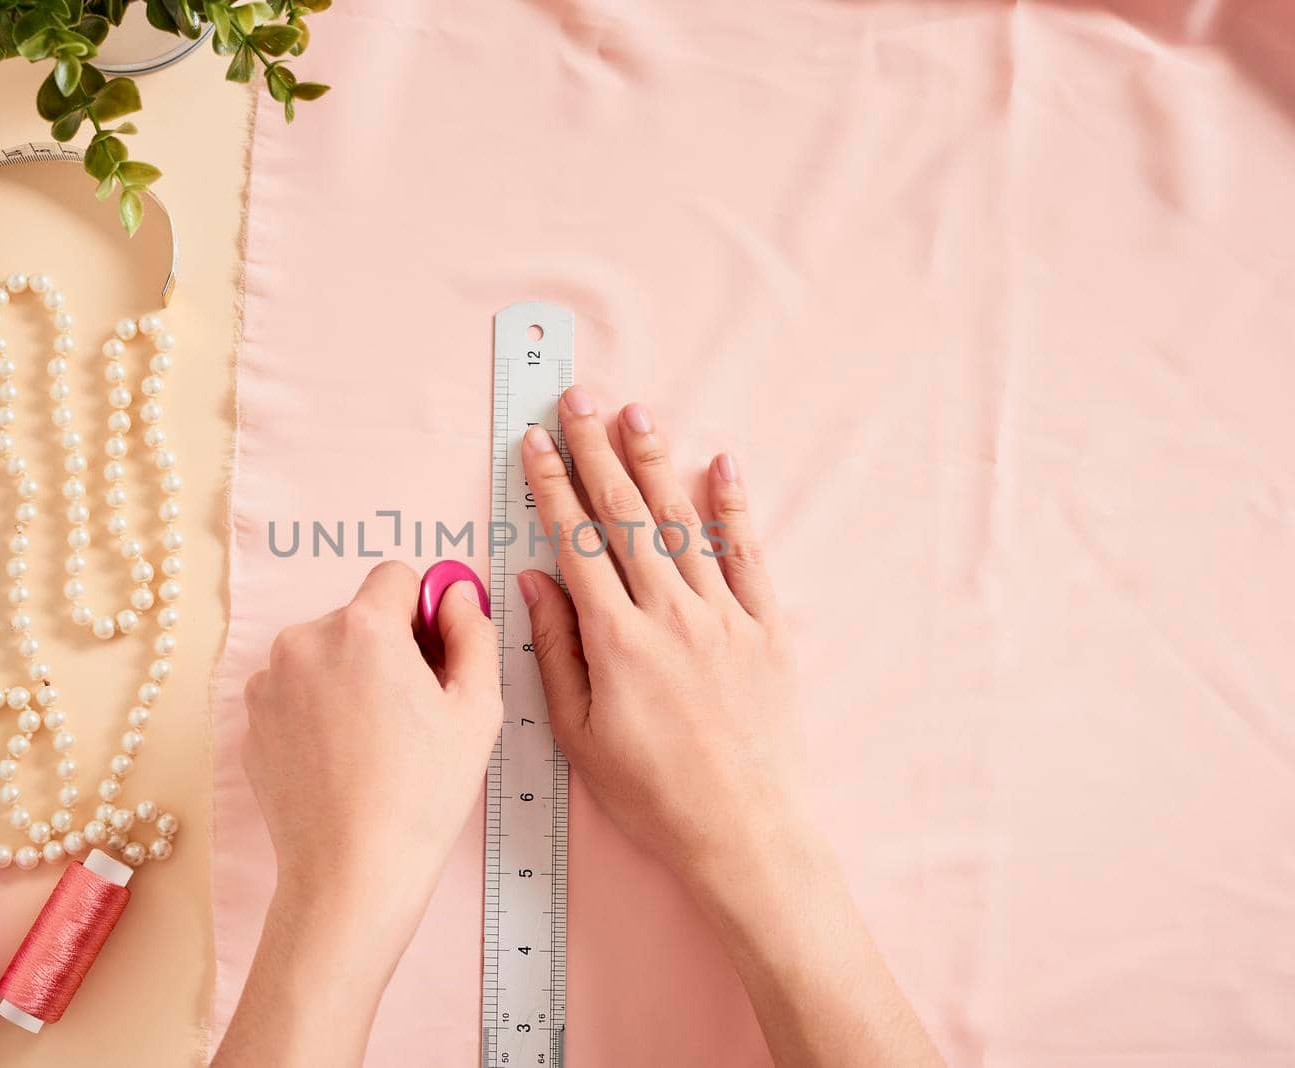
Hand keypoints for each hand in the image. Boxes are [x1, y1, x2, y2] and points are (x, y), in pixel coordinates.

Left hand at [221, 560, 499, 1067]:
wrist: (352, 873)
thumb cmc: (423, 794)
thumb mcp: (478, 708)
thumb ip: (473, 633)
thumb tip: (458, 594)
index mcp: (362, 627)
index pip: (396, 577)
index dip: (423, 613)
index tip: (434, 657)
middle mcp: (304, 640)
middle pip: (358, 617)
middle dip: (385, 649)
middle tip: (410, 714)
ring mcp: (269, 682)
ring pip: (324, 654)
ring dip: (348, 678)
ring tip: (374, 743)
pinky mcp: (250, 720)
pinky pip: (294, 692)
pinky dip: (317, 711)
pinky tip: (341, 760)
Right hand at [519, 387, 942, 1067]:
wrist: (743, 830)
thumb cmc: (651, 793)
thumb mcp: (579, 733)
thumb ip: (556, 650)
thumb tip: (533, 581)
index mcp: (616, 638)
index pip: (576, 542)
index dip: (553, 486)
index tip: (536, 443)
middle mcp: (670, 613)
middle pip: (626, 515)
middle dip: (598, 452)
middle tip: (580, 400)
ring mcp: (724, 617)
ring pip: (684, 523)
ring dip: (657, 463)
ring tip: (638, 413)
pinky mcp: (767, 630)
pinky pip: (750, 556)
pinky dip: (734, 508)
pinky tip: (723, 465)